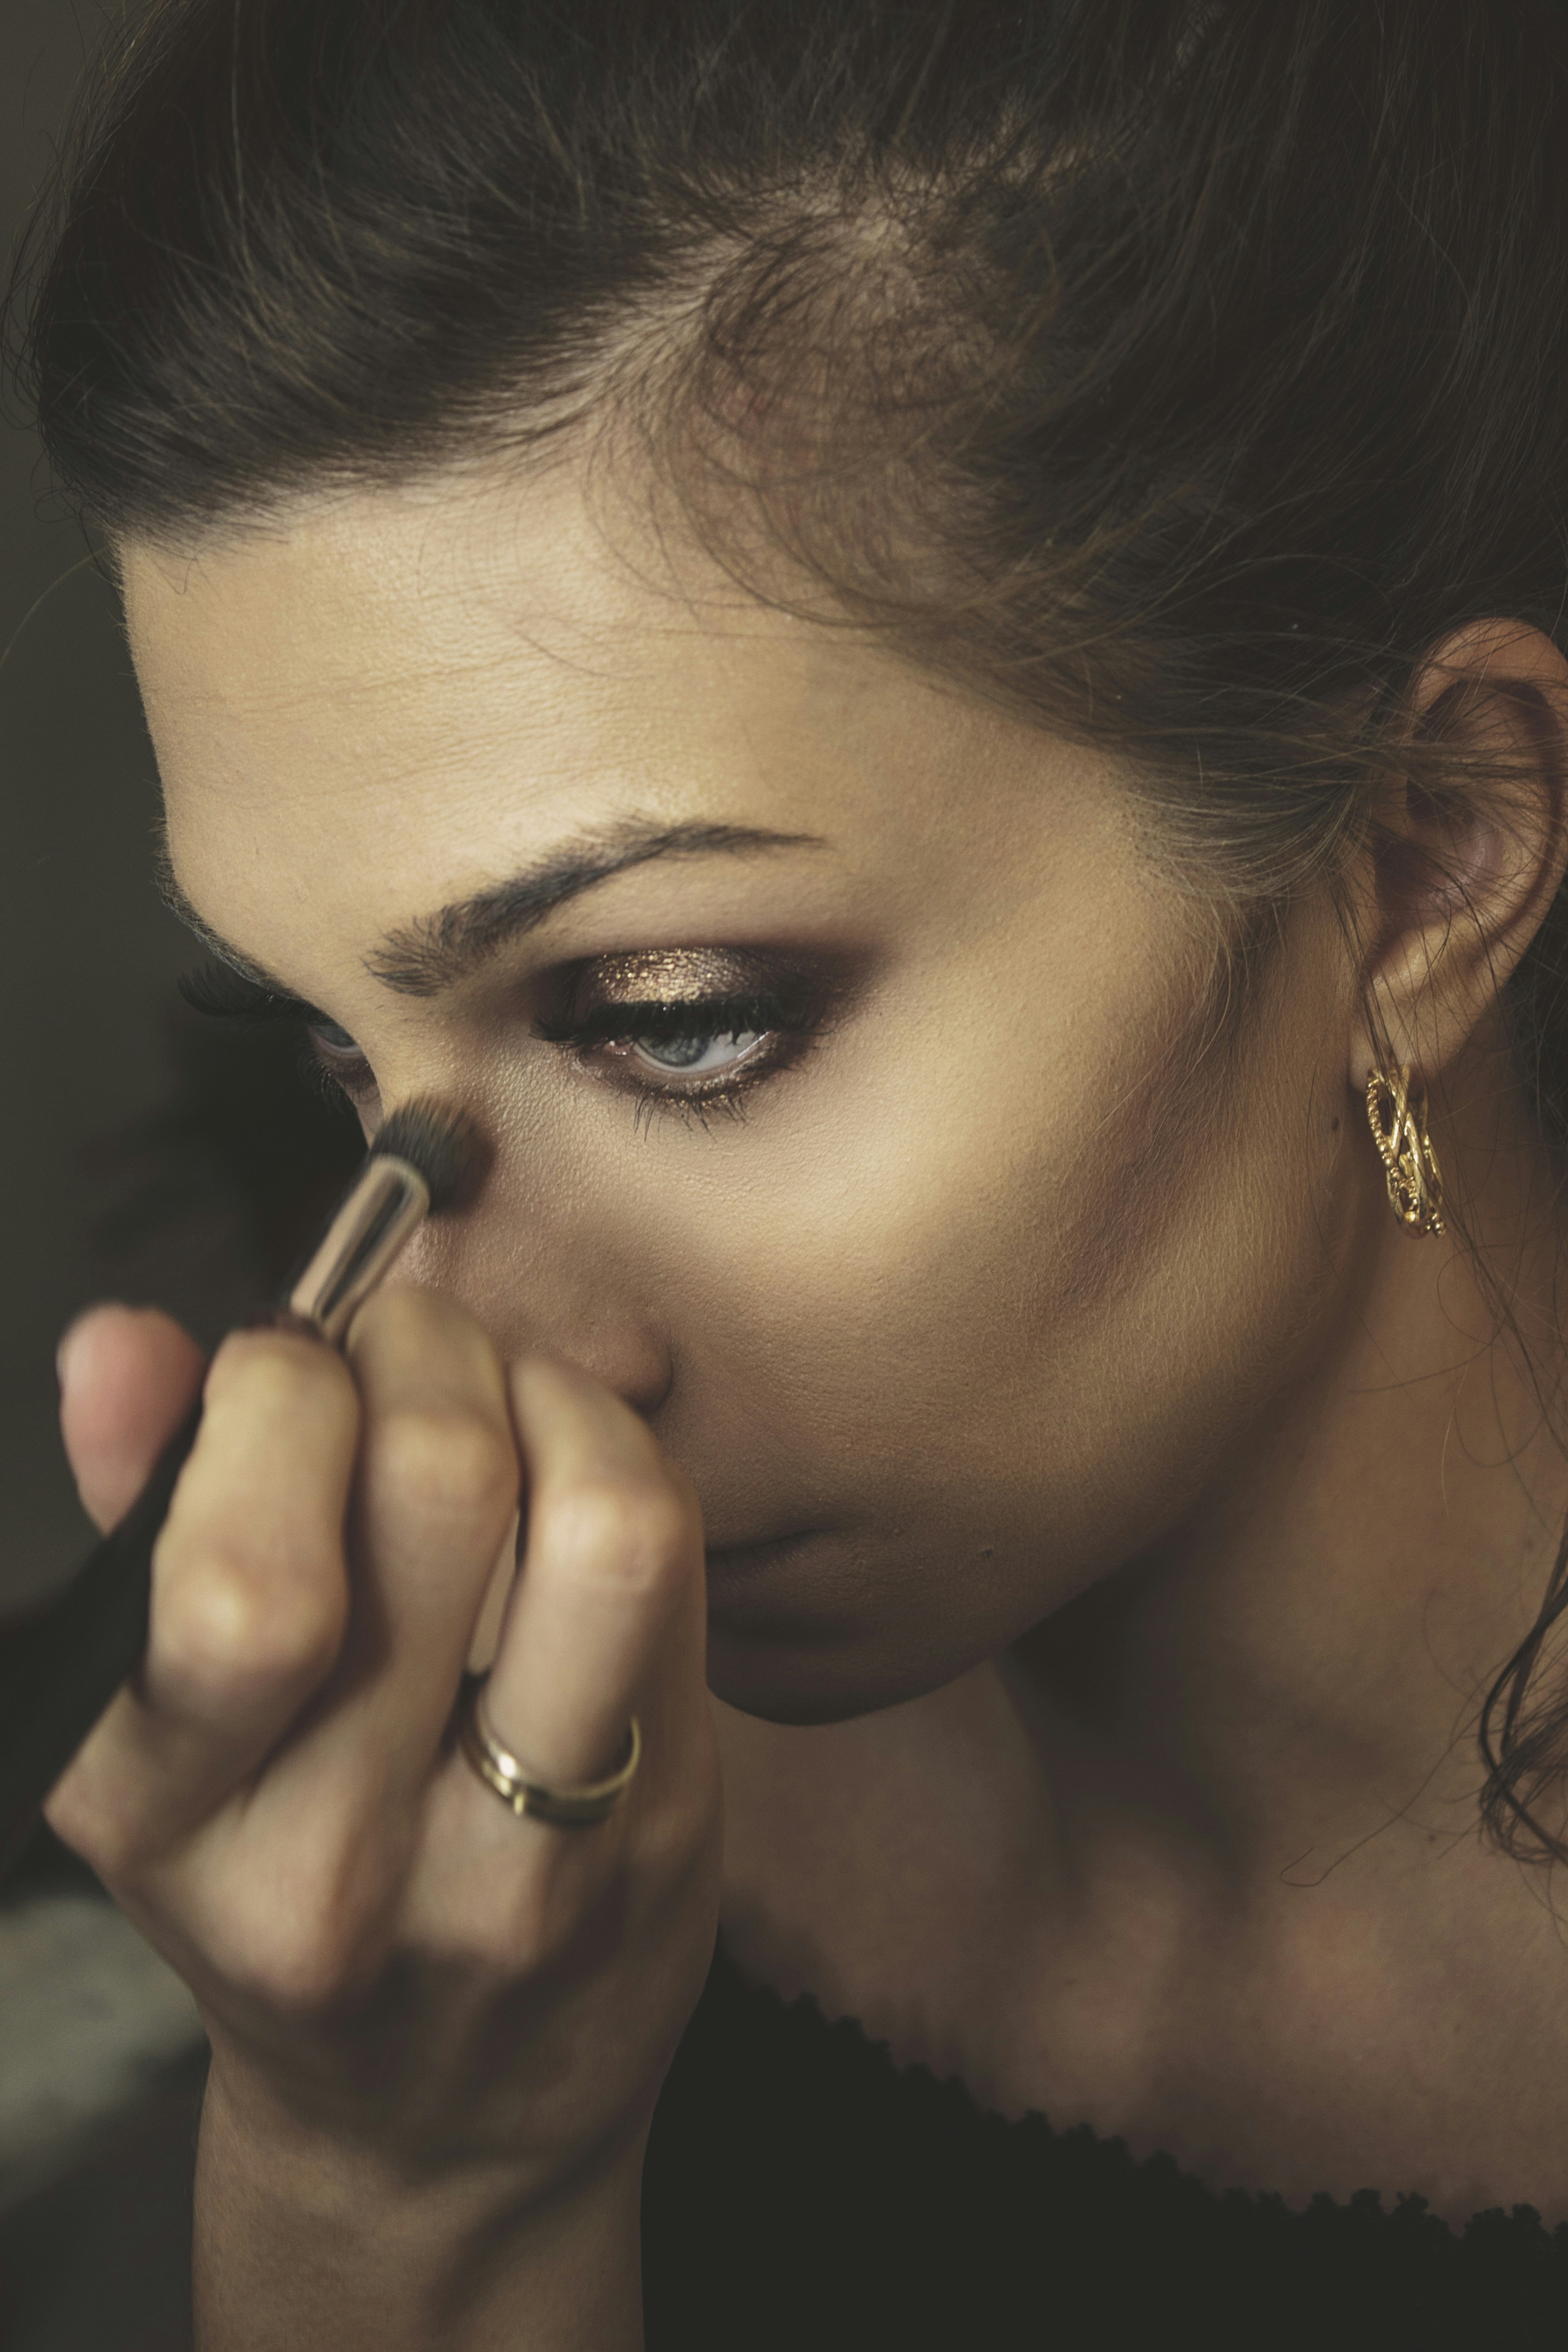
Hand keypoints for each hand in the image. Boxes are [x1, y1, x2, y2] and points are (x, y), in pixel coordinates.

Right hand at [51, 1293, 720, 2345]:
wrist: (437, 2126)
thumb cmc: (284, 1882)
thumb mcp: (166, 1737)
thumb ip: (138, 1518)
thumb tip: (121, 1345)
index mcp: (167, 1819)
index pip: (243, 1570)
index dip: (282, 1392)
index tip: (285, 1363)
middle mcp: (344, 1861)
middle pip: (440, 1486)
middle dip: (422, 1342)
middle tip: (401, 1343)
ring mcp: (529, 1860)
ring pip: (604, 1519)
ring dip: (551, 1386)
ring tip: (500, 1391)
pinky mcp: (669, 1835)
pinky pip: (676, 1565)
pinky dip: (622, 1452)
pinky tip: (569, 1465)